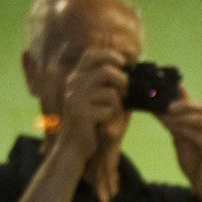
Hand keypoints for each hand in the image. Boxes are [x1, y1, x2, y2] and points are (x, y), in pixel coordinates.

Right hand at [54, 47, 129, 161]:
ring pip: (111, 93)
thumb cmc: (89, 122)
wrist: (72, 146)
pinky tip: (103, 123)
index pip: (91, 55)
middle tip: (126, 92)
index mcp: (76, 78)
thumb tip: (128, 71)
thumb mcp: (94, 99)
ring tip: (113, 111)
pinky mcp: (83, 114)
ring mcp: (77, 99)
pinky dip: (112, 117)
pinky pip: (109, 110)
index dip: (110, 55)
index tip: (123, 63)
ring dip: (118, 104)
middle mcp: (74, 85)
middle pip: (106, 71)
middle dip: (122, 81)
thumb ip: (105, 84)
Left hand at [158, 95, 201, 201]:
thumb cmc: (196, 163)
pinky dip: (184, 130)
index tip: (166, 91)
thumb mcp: (181, 139)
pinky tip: (172, 129)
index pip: (200, 104)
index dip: (184, 96)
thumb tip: (158, 108)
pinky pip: (199, 136)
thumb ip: (175, 123)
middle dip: (183, 104)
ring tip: (165, 118)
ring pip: (200, 120)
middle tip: (165, 105)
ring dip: (180, 118)